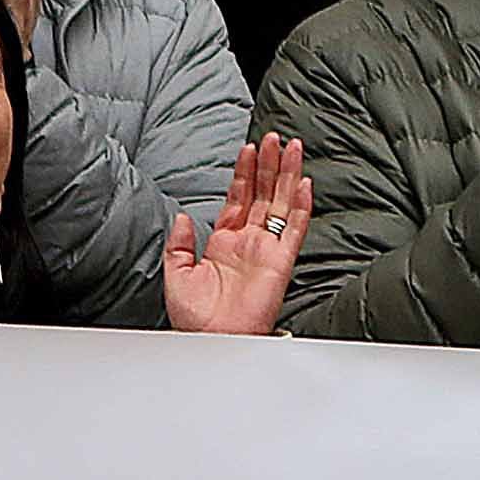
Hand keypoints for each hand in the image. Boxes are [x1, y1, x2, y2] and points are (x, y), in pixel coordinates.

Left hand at [163, 133, 311, 334]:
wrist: (210, 341)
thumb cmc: (195, 318)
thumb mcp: (175, 274)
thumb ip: (179, 244)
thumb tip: (182, 217)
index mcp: (224, 243)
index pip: (238, 198)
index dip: (244, 173)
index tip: (248, 149)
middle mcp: (248, 242)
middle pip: (263, 193)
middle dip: (268, 164)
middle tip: (273, 137)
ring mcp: (267, 249)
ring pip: (281, 203)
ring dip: (286, 175)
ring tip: (290, 147)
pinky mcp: (281, 261)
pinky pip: (294, 228)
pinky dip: (301, 206)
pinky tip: (303, 184)